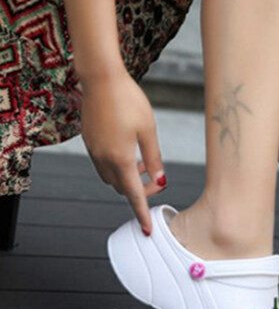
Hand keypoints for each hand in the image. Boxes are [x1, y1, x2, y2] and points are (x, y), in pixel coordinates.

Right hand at [79, 65, 166, 234]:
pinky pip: (103, 165)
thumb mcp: (149, 131)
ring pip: (112, 178)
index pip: (134, 195)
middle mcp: (103, 159)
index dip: (142, 213)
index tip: (147, 229)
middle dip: (140, 191)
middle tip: (157, 180)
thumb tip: (160, 180)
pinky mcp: (89, 142)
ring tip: (145, 164)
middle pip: (123, 188)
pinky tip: (130, 153)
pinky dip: (118, 167)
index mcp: (121, 159)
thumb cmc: (129, 101)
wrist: (101, 78)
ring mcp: (93, 151)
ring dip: (128, 178)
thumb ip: (154, 158)